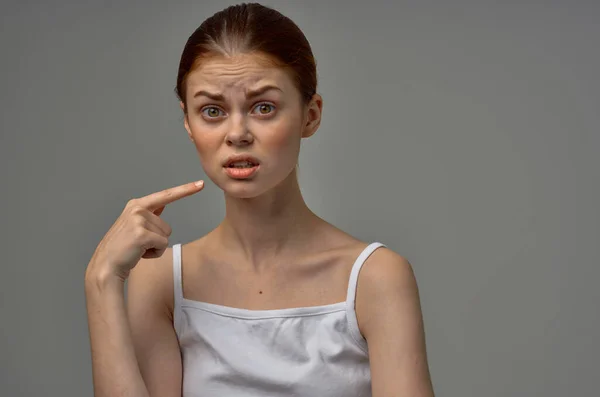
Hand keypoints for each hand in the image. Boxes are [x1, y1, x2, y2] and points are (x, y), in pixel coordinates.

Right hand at [85, 180, 204, 282]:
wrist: (106, 266)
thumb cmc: (123, 248)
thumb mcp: (135, 225)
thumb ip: (150, 213)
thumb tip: (163, 203)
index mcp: (136, 205)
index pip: (166, 195)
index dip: (185, 190)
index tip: (201, 184)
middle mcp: (137, 209)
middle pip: (167, 226)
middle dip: (157, 239)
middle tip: (138, 244)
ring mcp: (138, 220)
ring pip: (166, 236)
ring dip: (155, 247)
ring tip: (137, 248)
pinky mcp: (141, 234)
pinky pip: (162, 244)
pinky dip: (154, 253)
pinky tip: (139, 253)